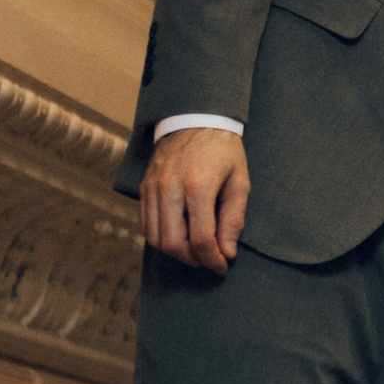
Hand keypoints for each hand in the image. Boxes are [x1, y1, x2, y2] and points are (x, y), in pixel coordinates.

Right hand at [141, 125, 249, 272]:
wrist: (194, 118)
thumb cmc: (223, 150)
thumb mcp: (239, 181)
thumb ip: (234, 219)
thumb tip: (226, 252)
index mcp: (197, 186)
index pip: (200, 239)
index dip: (212, 260)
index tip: (222, 265)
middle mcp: (169, 188)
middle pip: (173, 244)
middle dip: (193, 260)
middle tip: (209, 260)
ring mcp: (152, 188)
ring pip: (155, 238)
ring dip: (176, 252)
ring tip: (196, 251)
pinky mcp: (144, 188)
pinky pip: (146, 224)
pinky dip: (161, 238)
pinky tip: (180, 236)